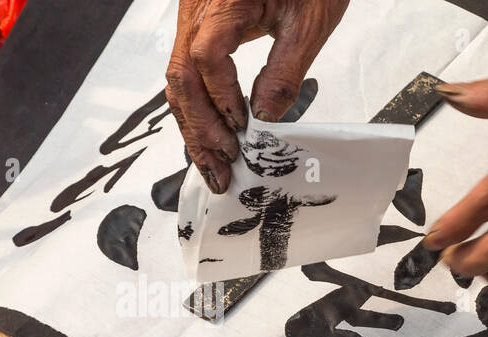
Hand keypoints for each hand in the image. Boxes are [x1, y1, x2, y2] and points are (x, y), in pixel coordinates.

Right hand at [166, 0, 348, 192]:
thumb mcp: (307, 24)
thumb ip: (284, 73)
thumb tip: (266, 119)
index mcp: (221, 3)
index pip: (206, 60)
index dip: (222, 100)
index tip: (243, 130)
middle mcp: (196, 8)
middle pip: (182, 76)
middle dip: (200, 128)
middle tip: (221, 169)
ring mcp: (192, 17)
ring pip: (180, 78)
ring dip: (195, 125)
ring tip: (213, 165)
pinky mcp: (200, 26)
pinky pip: (189, 70)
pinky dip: (199, 106)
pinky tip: (211, 135)